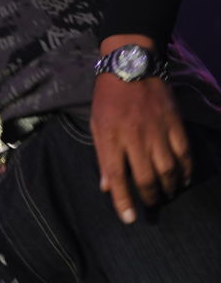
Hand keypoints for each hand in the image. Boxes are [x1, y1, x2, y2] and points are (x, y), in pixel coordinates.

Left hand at [90, 70, 191, 224]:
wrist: (130, 63)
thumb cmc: (108, 96)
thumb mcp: (96, 123)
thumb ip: (102, 156)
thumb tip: (106, 187)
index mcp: (110, 136)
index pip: (116, 176)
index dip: (123, 201)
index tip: (130, 218)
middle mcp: (134, 137)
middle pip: (146, 178)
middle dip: (150, 198)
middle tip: (152, 205)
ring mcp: (157, 130)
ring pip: (168, 170)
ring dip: (169, 188)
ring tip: (167, 194)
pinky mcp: (174, 123)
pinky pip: (184, 153)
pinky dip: (186, 170)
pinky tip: (184, 178)